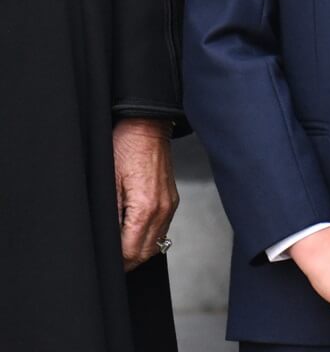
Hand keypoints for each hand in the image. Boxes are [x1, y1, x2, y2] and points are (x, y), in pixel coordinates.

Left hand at [112, 118, 178, 270]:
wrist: (147, 126)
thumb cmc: (125, 147)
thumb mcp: (107, 182)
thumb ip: (110, 216)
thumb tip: (107, 242)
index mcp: (146, 208)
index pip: (130, 252)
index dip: (114, 260)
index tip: (101, 258)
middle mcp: (163, 209)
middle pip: (145, 253)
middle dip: (126, 260)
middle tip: (107, 256)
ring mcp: (170, 205)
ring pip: (155, 244)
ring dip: (137, 249)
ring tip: (118, 245)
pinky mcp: (171, 200)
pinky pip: (161, 230)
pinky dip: (147, 236)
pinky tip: (133, 230)